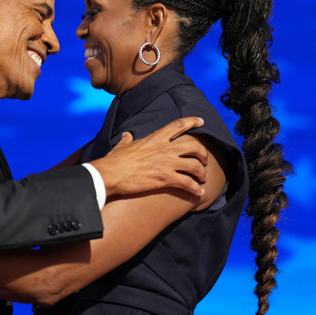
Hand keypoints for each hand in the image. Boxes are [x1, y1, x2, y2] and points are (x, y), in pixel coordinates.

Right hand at [89, 117, 208, 197]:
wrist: (111, 174)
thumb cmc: (115, 161)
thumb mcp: (122, 146)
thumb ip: (127, 140)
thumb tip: (126, 135)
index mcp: (155, 138)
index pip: (178, 125)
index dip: (192, 121)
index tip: (201, 121)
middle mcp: (165, 148)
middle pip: (194, 146)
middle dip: (203, 153)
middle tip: (204, 160)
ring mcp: (167, 163)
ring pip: (195, 165)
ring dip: (202, 173)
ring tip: (203, 178)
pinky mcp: (166, 179)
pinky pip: (188, 183)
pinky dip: (196, 189)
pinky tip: (199, 192)